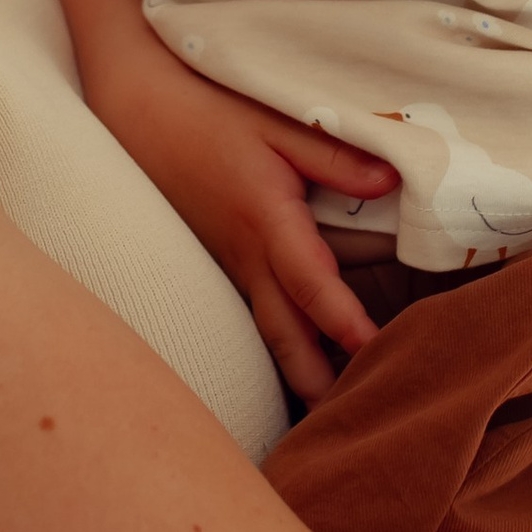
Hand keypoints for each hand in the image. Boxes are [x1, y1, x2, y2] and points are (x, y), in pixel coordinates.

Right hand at [78, 1, 398, 400]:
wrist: (138, 111)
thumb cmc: (210, 111)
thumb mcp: (278, 122)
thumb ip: (336, 156)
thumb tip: (393, 183)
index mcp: (266, 220)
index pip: (309, 283)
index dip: (342, 320)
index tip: (374, 350)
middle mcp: (247, 255)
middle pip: (285, 334)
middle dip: (317, 381)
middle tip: (354, 420)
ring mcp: (230, 264)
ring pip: (268, 334)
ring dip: (301, 374)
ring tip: (334, 413)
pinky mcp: (224, 262)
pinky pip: (257, 316)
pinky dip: (285, 346)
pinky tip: (307, 366)